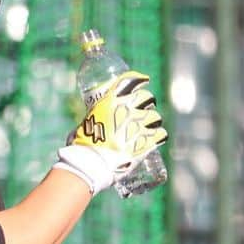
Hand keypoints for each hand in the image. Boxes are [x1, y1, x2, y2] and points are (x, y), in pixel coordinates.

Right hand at [53, 71, 167, 193]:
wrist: (91, 163)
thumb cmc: (83, 145)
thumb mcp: (86, 122)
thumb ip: (95, 118)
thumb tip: (96, 122)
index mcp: (111, 100)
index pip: (130, 80)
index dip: (139, 79)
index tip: (144, 80)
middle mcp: (127, 109)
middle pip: (147, 97)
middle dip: (147, 101)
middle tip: (145, 108)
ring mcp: (138, 125)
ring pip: (155, 116)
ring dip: (153, 120)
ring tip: (150, 126)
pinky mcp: (146, 141)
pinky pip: (160, 134)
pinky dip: (159, 135)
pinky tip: (157, 137)